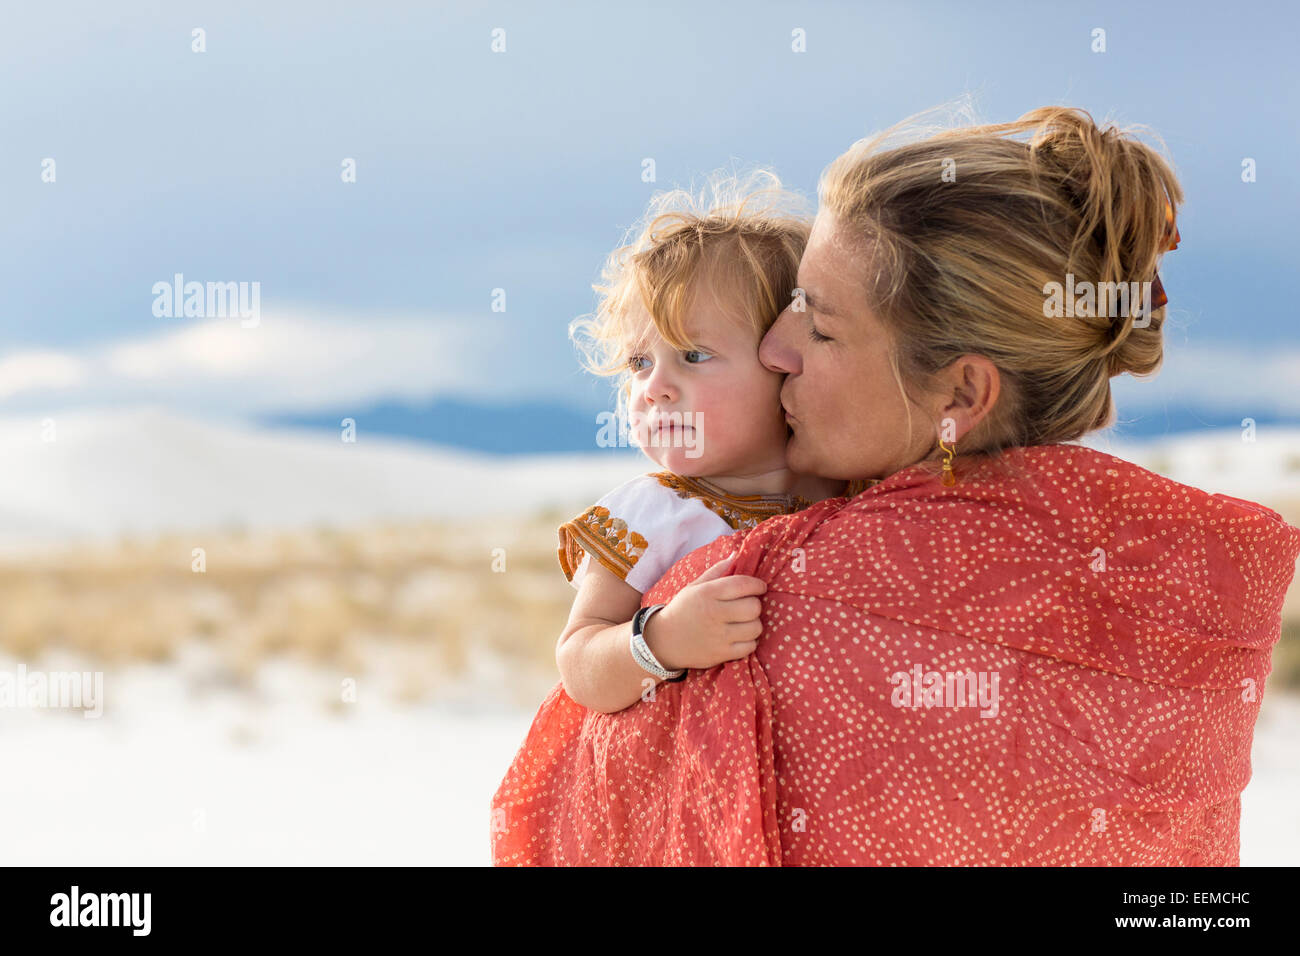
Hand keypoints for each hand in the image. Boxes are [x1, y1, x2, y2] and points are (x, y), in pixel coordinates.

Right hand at [643, 551, 767, 670]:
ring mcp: (718, 636)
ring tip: (744, 622)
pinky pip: (750, 647)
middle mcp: (714, 613)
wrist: (664, 641)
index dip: (757, 585)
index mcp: (707, 593)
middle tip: (748, 605)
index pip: (743, 584)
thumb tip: (737, 554)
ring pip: (755, 628)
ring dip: (754, 624)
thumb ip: (716, 570)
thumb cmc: (683, 610)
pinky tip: (739, 637)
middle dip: (755, 604)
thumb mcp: (694, 586)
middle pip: (753, 607)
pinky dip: (749, 642)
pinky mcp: (721, 654)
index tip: (759, 587)